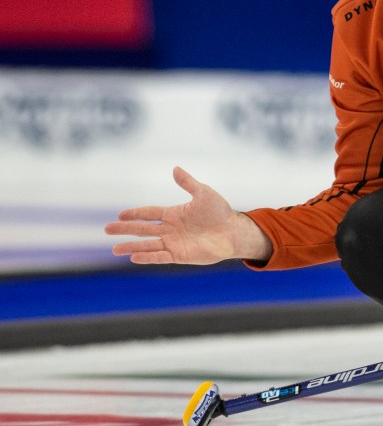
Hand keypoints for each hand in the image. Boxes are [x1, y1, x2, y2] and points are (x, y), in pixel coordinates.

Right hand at [105, 166, 270, 265]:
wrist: (234, 231)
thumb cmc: (220, 212)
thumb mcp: (203, 193)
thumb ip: (187, 183)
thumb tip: (175, 168)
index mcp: (174, 214)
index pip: (149, 213)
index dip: (135, 213)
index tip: (120, 215)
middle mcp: (171, 229)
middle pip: (143, 229)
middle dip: (125, 230)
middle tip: (107, 230)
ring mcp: (174, 243)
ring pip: (148, 245)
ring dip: (131, 247)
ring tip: (114, 249)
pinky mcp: (180, 255)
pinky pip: (160, 257)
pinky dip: (148, 257)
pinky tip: (134, 257)